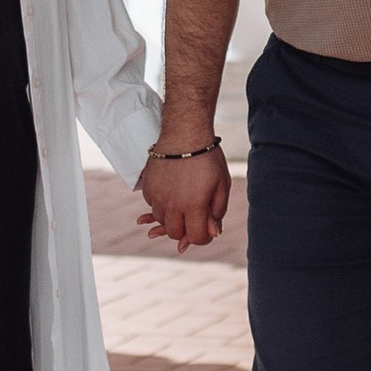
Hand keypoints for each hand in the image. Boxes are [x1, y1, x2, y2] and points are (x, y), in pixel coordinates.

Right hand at [136, 138, 229, 252]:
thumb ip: (218, 211)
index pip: (196, 237)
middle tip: (193, 217)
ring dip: (171, 217)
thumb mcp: (222, 184)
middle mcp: (172, 204)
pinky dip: (160, 204)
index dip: (204, 237)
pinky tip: (170, 191)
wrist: (184, 132)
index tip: (207, 228)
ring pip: (161, 220)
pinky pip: (152, 205)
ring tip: (182, 201)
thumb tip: (214, 232)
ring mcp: (157, 196)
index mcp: (194, 205)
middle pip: (174, 233)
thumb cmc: (207, 157)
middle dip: (185, 230)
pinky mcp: (147, 186)